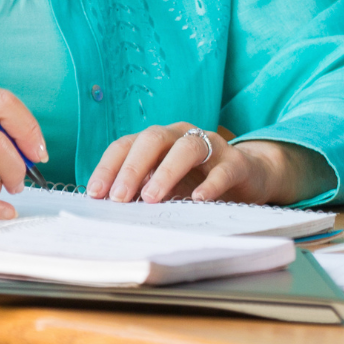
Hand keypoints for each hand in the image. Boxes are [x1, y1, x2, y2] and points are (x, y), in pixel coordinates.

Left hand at [87, 125, 332, 205]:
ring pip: (186, 148)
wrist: (248, 176)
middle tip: (119, 197)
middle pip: (153, 139)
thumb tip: (110, 208)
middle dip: (132, 168)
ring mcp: (211, 146)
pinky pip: (223, 170)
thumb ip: (142, 191)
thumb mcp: (166, 185)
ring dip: (166, 172)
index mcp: (158, 140)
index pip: (126, 144)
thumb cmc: (197, 181)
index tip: (95, 193)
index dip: (108, 167)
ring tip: (151, 198)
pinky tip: (198, 200)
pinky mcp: (236, 162)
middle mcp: (181, 135)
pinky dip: (210, 184)